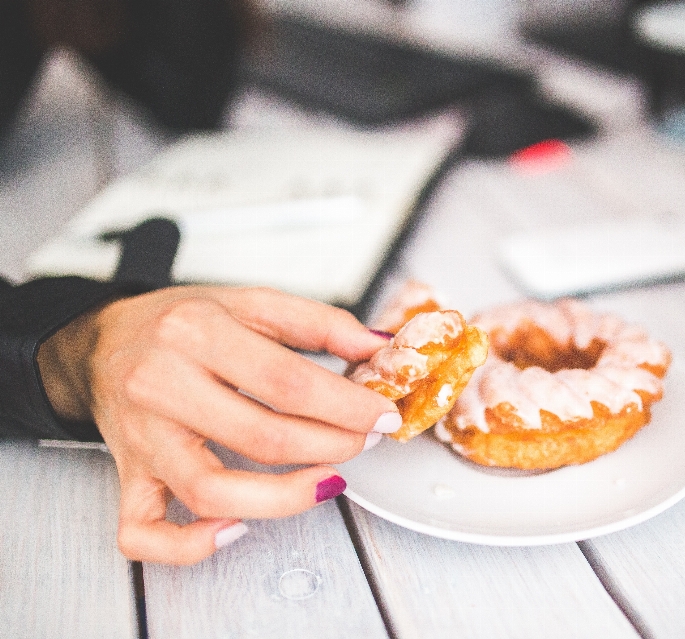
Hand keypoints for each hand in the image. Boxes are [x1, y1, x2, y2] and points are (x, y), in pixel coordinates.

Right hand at [38, 286, 397, 564]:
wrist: (101, 343)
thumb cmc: (180, 324)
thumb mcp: (250, 302)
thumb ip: (319, 323)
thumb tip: (380, 346)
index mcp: (196, 333)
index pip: (286, 382)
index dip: (347, 406)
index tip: (382, 416)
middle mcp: (162, 385)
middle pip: (262, 437)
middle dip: (332, 445)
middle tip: (364, 441)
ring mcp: (142, 438)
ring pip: (212, 492)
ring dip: (285, 498)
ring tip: (327, 480)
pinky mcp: (126, 477)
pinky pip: (144, 532)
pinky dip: (190, 546)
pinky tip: (237, 529)